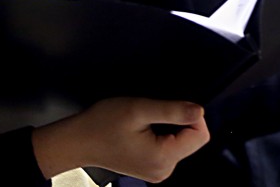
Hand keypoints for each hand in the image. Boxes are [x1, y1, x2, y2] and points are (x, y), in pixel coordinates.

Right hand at [32, 97, 209, 182]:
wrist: (78, 140)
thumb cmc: (102, 125)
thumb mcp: (139, 109)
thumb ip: (173, 110)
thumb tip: (199, 111)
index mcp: (162, 158)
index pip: (201, 136)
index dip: (192, 115)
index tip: (173, 107)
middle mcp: (163, 170)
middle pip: (193, 139)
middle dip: (178, 121)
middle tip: (152, 115)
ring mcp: (158, 170)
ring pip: (182, 141)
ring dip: (169, 127)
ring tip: (145, 123)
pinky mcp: (153, 166)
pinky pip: (171, 146)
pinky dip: (162, 133)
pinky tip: (144, 131)